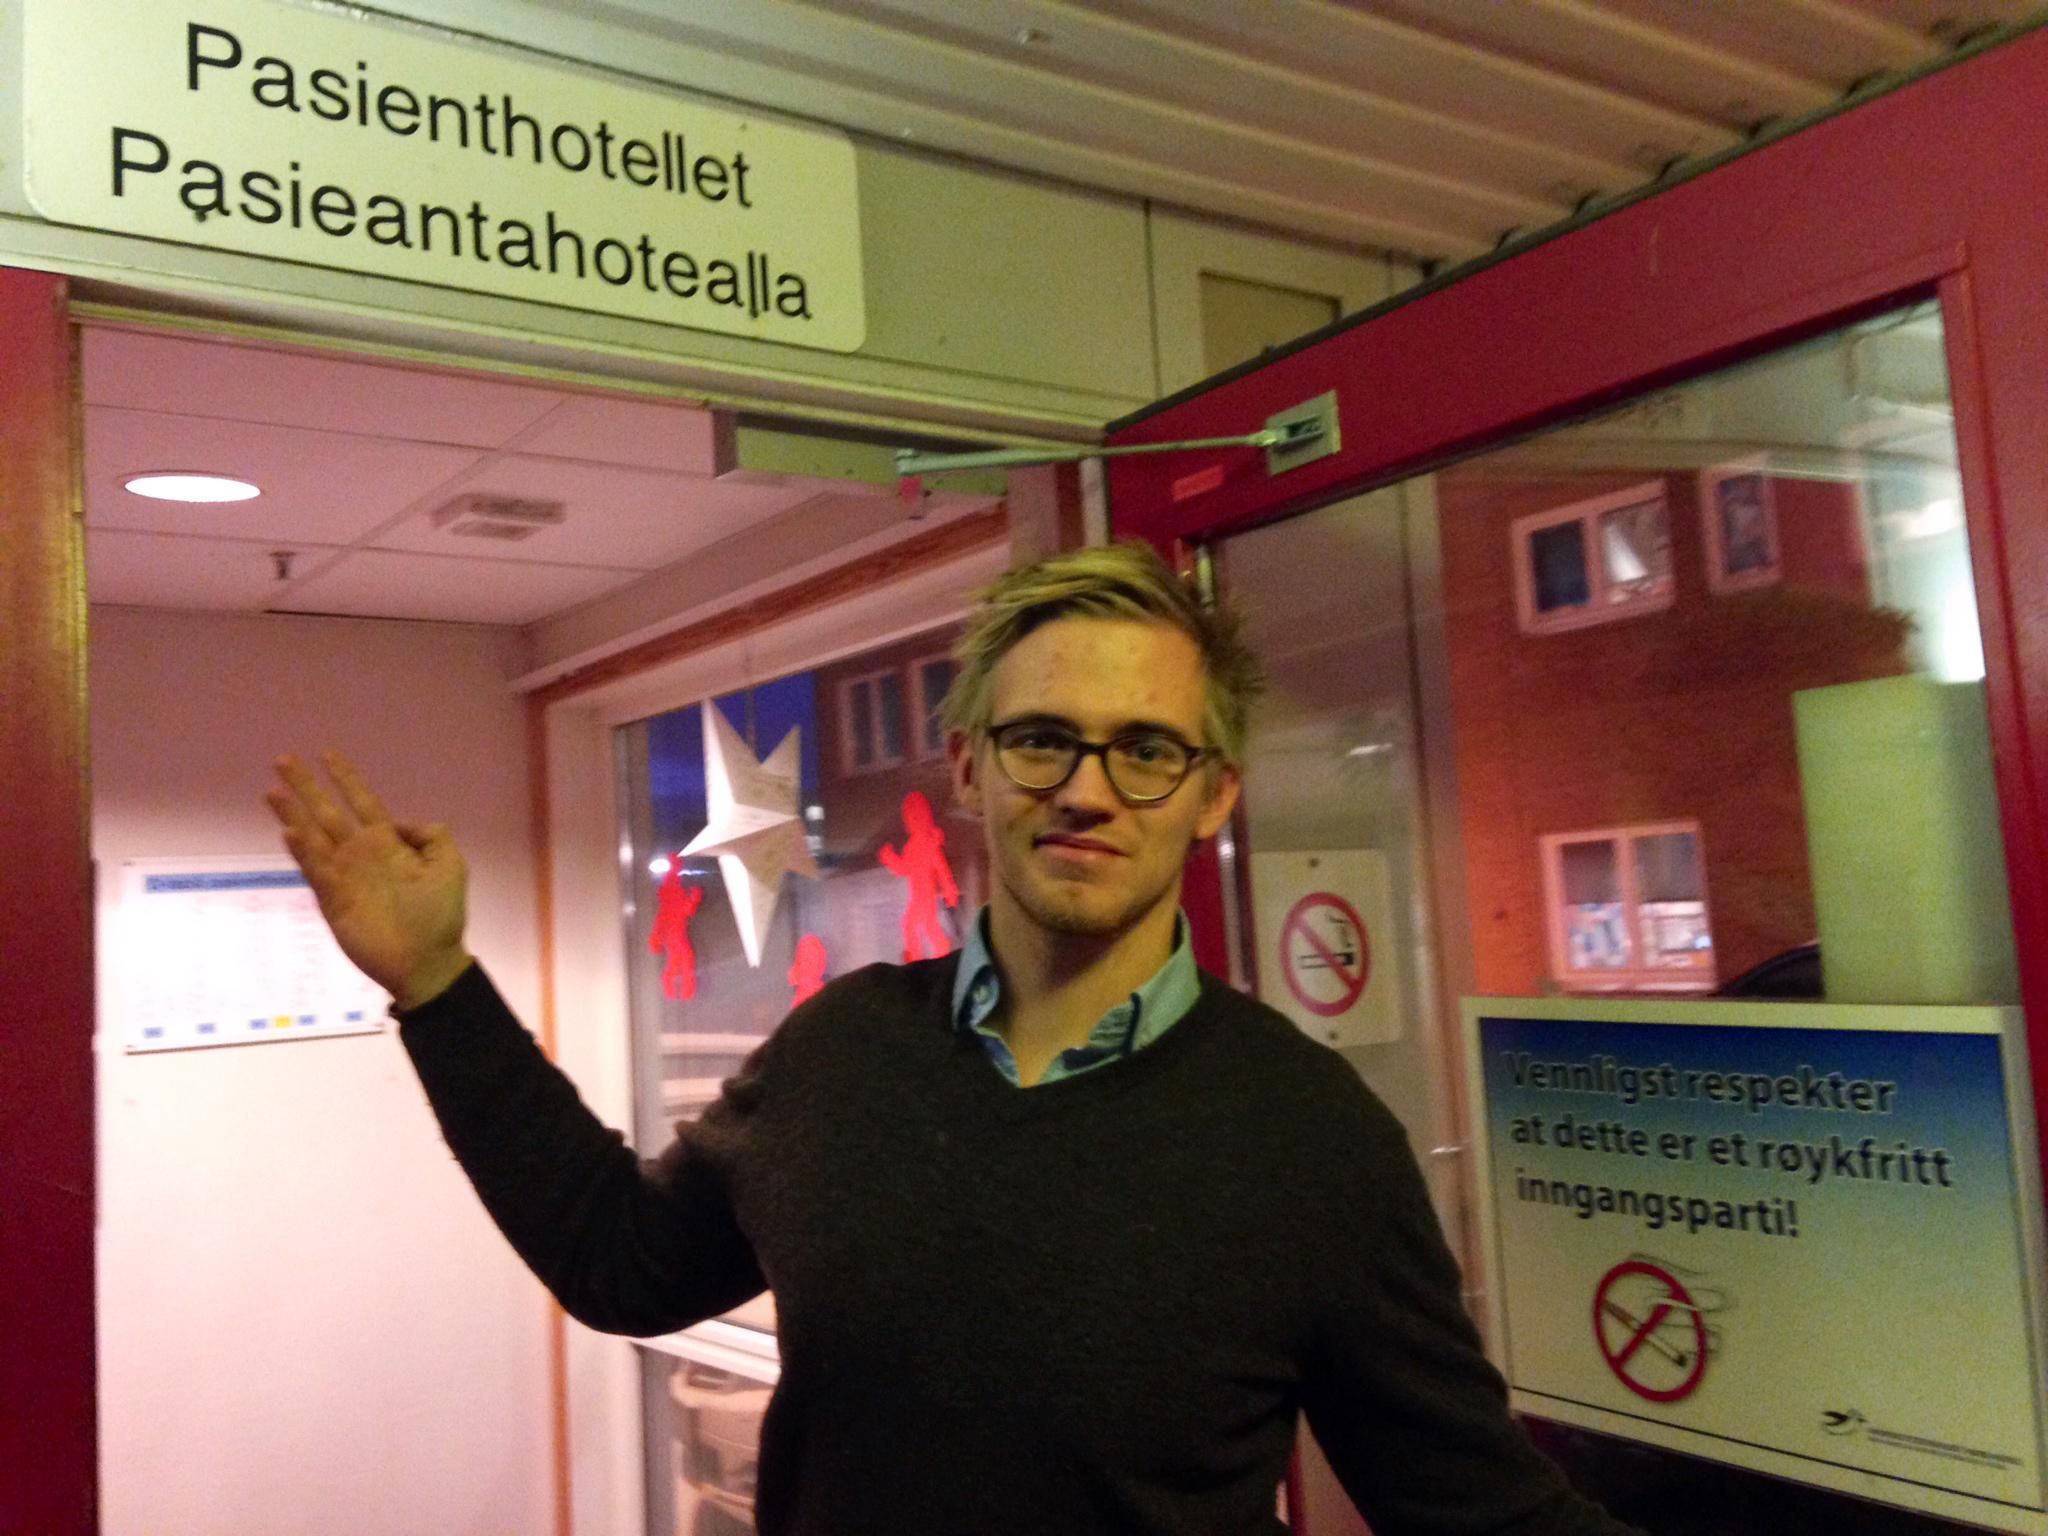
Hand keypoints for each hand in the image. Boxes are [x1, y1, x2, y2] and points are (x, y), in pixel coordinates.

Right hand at [265, 750, 471, 1010]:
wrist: (427, 961)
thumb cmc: (441, 916)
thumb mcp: (450, 865)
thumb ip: (431, 836)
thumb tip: (398, 823)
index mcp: (387, 844)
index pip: (362, 801)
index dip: (346, 778)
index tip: (328, 753)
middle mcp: (361, 854)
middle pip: (328, 812)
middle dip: (307, 787)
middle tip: (283, 760)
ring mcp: (344, 876)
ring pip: (313, 837)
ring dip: (293, 814)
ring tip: (273, 792)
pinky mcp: (334, 900)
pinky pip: (315, 870)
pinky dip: (303, 851)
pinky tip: (290, 832)